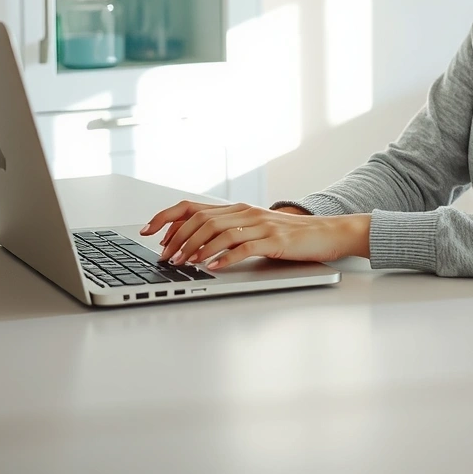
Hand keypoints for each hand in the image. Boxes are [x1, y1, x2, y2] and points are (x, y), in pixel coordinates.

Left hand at [139, 200, 370, 269]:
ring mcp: (260, 225)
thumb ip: (227, 232)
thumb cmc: (289, 235)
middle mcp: (245, 212)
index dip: (166, 217)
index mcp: (237, 209)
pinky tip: (213, 266)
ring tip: (183, 263)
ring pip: (219, 232)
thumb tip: (191, 245)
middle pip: (201, 220)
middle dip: (177, 239)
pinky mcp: (274, 240)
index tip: (147, 231)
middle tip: (165, 257)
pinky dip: (225, 257)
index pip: (193, 207)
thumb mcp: (253, 229)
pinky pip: (244, 247)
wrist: (326, 232)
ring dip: (195, 248)